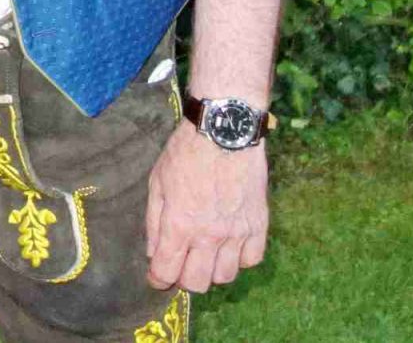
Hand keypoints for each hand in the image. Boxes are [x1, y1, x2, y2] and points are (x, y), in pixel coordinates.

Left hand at [145, 121, 268, 292]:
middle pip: (197, 282)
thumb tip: (154, 252)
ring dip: (212, 270)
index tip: (157, 276)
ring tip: (206, 254)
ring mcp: (236, 232)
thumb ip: (154, 222)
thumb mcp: (157, 182)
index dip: (158, 279)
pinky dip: (240, 258)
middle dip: (184, 278)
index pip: (166, 271)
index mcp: (179, 224)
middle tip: (182, 264)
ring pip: (225, 276)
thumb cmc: (185, 152)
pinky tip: (231, 244)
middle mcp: (209, 235)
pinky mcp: (258, 224)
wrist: (224, 130)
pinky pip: (251, 260)